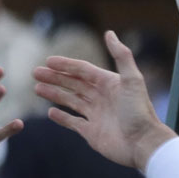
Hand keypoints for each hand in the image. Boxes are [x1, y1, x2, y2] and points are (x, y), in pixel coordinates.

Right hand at [32, 31, 174, 169]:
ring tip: (37, 88)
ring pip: (70, 101)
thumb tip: (109, 33)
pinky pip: (73, 122)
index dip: (66, 65)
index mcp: (109, 83)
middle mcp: (101, 97)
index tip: (48, 60)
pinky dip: (61, 117)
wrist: (143, 144)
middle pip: (73, 84)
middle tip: (35, 72)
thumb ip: (122, 55)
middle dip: (54, 78)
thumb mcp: (132, 79)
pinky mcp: (92, 132)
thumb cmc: (139, 111)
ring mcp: (96, 115)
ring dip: (54, 94)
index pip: (83, 70)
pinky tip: (50, 111)